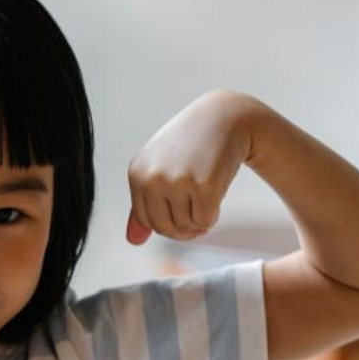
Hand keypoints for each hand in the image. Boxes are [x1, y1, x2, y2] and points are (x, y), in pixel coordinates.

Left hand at [125, 89, 251, 244]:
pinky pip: (205, 221)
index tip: (181, 216)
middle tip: (197, 214)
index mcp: (137, 173)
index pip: (146, 220)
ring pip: (186, 226)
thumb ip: (143, 206)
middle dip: (182, 228)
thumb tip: (133, 241)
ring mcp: (178, 181)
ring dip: (199, 219)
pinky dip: (213, 215)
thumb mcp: (159, 170)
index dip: (166, 224)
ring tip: (205, 196)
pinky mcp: (204, 186)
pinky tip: (215, 196)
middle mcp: (153, 178)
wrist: (224, 118)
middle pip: (164, 227)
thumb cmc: (190, 146)